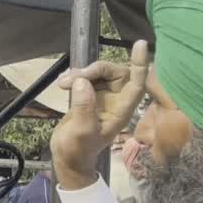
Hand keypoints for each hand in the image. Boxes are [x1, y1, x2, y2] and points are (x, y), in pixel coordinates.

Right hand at [50, 40, 149, 190]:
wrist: (67, 158)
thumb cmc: (78, 150)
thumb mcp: (81, 132)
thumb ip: (84, 107)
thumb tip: (82, 82)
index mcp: (122, 110)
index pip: (137, 83)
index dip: (139, 63)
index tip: (140, 44)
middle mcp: (116, 101)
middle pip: (115, 73)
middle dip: (95, 70)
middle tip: (73, 78)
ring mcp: (103, 98)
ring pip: (99, 73)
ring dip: (80, 73)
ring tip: (62, 83)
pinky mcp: (89, 96)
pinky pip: (86, 78)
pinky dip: (74, 76)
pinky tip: (62, 83)